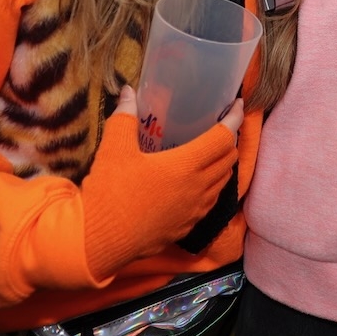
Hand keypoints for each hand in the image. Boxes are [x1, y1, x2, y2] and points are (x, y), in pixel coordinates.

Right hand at [80, 85, 244, 276]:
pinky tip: (196, 183)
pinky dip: (211, 187)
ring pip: (222, 183)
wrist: (99, 242)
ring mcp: (194, 211)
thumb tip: (127, 92)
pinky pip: (209, 203)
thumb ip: (125, 118)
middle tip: (221, 127)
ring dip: (222, 165)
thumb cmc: (109, 192)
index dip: (234, 119)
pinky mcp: (186, 228)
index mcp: (186, 166)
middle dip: (230, 140)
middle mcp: (197, 189)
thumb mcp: (114, 149)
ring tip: (211, 152)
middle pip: (228, 160)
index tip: (237, 105)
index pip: (223, 138)